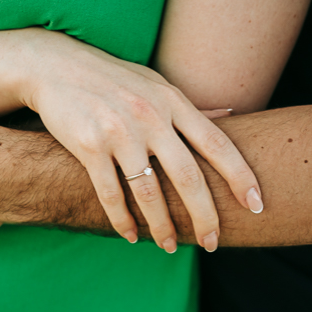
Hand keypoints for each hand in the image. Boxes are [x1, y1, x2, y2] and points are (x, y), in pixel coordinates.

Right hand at [16, 30, 262, 251]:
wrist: (54, 66)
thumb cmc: (112, 80)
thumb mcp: (156, 85)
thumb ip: (191, 107)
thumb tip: (232, 114)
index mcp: (173, 101)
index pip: (217, 144)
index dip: (240, 177)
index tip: (257, 205)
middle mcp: (150, 115)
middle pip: (188, 176)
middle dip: (204, 216)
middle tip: (213, 243)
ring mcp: (120, 131)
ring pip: (149, 193)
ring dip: (161, 227)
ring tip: (168, 246)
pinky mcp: (89, 146)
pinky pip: (111, 195)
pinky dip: (122, 221)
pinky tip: (131, 236)